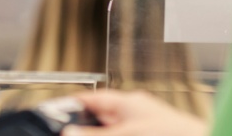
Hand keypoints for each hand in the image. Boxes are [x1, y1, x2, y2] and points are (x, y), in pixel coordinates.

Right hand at [62, 91, 209, 135]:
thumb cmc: (176, 132)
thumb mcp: (126, 133)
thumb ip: (97, 134)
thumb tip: (67, 132)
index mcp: (129, 102)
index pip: (92, 99)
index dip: (72, 107)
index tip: (55, 115)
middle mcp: (136, 114)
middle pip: (100, 119)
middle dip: (86, 127)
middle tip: (68, 133)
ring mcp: (145, 127)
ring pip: (113, 129)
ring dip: (100, 133)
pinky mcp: (152, 132)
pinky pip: (127, 132)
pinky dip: (115, 135)